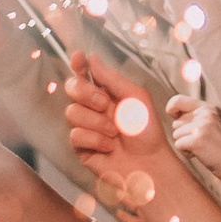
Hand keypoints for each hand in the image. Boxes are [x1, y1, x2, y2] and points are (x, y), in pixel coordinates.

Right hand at [61, 53, 177, 215]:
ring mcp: (85, 126)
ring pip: (72, 112)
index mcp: (106, 93)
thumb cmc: (147, 131)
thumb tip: (91, 58)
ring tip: (115, 133)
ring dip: (97, 122)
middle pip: (71, 88)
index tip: (78, 58)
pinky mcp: (80, 146)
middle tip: (106, 104)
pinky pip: (75, 135)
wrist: (149, 163)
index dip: (78, 64)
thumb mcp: (135, 98)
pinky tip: (109, 147)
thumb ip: (112, 79)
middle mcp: (92, 107)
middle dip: (87, 94)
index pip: (85, 74)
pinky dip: (96, 140)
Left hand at [169, 96, 220, 214]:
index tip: (174, 117)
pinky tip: (202, 155)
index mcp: (210, 109)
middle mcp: (206, 114)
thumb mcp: (217, 125)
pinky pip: (179, 145)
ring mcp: (202, 126)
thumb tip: (175, 116)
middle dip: (184, 134)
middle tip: (202, 143)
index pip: (178, 100)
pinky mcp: (197, 139)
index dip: (172, 109)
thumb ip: (200, 118)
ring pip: (176, 134)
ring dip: (186, 145)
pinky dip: (187, 153)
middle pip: (176, 122)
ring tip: (204, 149)